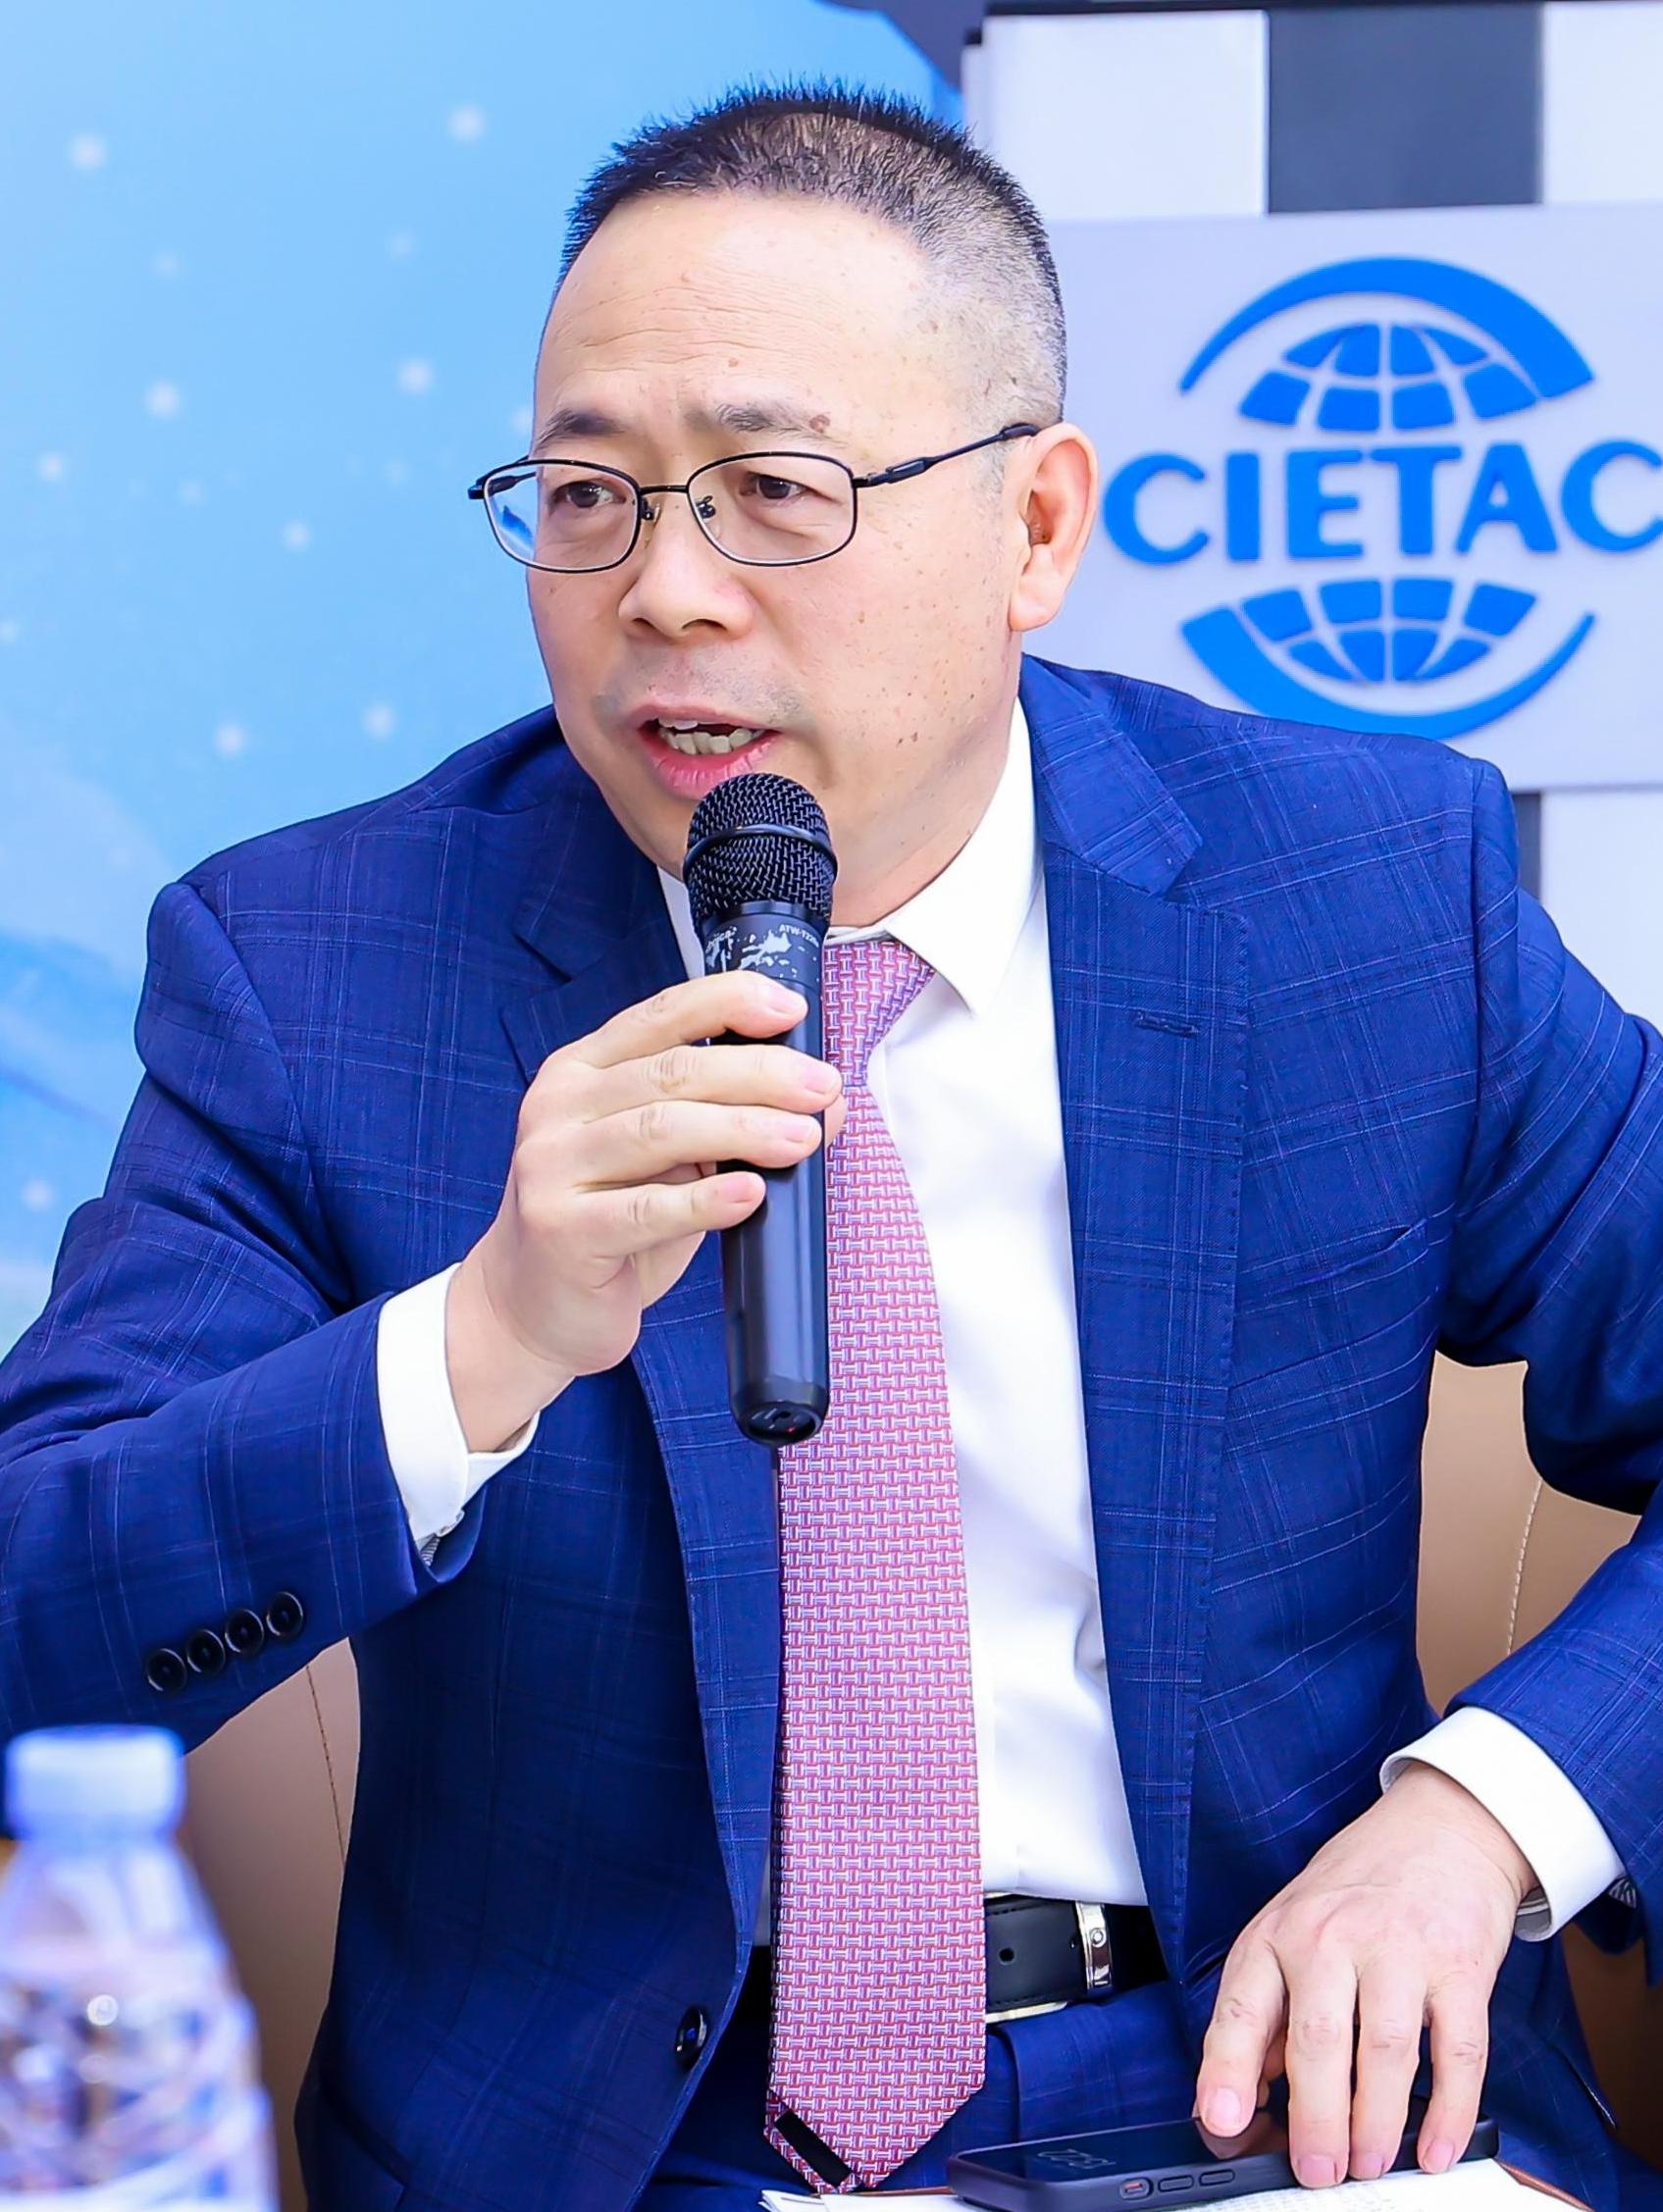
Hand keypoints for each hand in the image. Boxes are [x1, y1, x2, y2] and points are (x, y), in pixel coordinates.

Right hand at [446, 971, 846, 1441]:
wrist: (531, 1309)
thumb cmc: (609, 1225)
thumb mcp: (673, 1162)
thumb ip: (733, 1121)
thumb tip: (830, 1103)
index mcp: (583, 1070)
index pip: (661, 1015)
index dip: (729, 1002)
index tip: (792, 1011)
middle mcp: (559, 1106)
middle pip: (671, 1071)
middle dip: (758, 1073)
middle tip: (820, 1087)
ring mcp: (551, 1166)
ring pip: (660, 1129)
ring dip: (743, 1129)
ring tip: (802, 1139)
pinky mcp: (560, 1230)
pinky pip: (644, 1209)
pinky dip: (705, 1200)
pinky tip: (750, 1194)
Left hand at [1194, 1763, 1534, 2187]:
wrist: (1440, 1828)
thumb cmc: (1358, 1887)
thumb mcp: (1291, 1927)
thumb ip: (1268, 2008)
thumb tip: (1247, 2096)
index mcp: (1278, 1934)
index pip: (1241, 2008)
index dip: (1226, 2071)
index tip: (1221, 2124)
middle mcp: (1332, 1938)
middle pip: (1318, 2043)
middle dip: (1316, 2121)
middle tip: (1318, 2172)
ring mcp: (1401, 1951)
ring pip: (1385, 2054)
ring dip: (1377, 2124)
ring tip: (1370, 2166)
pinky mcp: (1462, 1968)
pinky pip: (1458, 2052)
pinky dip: (1449, 2111)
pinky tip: (1436, 2149)